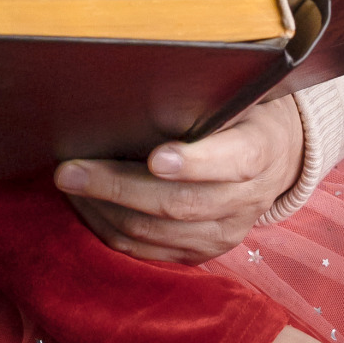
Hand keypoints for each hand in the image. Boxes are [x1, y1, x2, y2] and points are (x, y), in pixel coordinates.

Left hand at [54, 95, 304, 262]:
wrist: (273, 158)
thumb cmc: (237, 114)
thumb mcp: (232, 96)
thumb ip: (198, 99)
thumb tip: (134, 89)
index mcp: (259, 151)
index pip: (233, 161)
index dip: (194, 163)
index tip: (156, 158)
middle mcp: (245, 200)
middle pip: (179, 203)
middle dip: (117, 188)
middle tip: (70, 171)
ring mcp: (224, 233)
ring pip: (156, 231)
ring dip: (105, 209)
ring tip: (70, 184)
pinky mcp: (202, 253)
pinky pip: (149, 250)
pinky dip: (111, 229)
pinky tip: (88, 204)